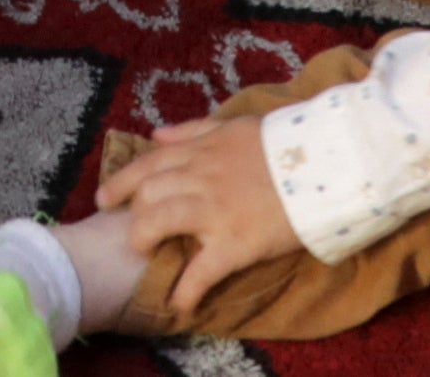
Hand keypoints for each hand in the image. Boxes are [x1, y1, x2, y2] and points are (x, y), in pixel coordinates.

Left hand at [92, 106, 301, 318]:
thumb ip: (193, 130)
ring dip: (145, 240)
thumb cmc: (282, 146)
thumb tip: (155, 134)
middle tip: (135, 233)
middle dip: (135, 214)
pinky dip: (186, 290)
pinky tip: (180, 303)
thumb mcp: (234, 126)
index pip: (149, 163)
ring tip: (146, 255)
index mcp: (202, 150)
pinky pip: (200, 270)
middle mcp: (201, 177)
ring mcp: (216, 209)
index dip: (121, 182)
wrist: (325, 166)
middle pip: (149, 193)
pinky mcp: (235, 242)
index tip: (104, 198)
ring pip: (160, 220)